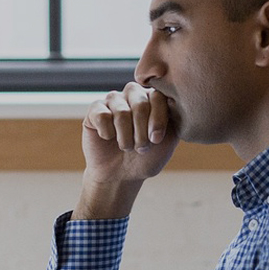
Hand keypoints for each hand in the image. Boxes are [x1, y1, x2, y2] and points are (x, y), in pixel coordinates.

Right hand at [79, 82, 178, 217]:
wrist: (120, 175)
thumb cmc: (146, 157)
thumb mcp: (167, 141)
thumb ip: (174, 119)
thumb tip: (173, 101)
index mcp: (153, 98)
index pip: (159, 96)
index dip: (158, 120)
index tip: (156, 140)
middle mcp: (133, 94)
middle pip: (140, 103)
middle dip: (142, 132)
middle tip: (141, 148)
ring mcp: (113, 100)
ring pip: (121, 113)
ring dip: (125, 138)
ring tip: (126, 147)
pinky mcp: (95, 109)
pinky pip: (102, 116)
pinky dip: (108, 134)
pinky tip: (108, 139)